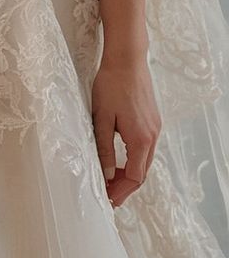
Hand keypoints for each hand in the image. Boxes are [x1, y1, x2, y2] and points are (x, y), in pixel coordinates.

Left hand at [91, 52, 161, 208]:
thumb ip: (105, 149)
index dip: (120, 191)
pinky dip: (134, 159)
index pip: (135, 177)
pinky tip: (120, 158)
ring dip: (130, 173)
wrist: (127, 59)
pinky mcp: (152, 119)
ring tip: (111, 179)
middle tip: (108, 194)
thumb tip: (106, 175)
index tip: (107, 198)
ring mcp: (155, 127)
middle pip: (142, 172)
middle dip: (125, 186)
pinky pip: (146, 148)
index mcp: (141, 139)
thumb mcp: (102, 119)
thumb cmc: (111, 85)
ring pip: (145, 160)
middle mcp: (153, 135)